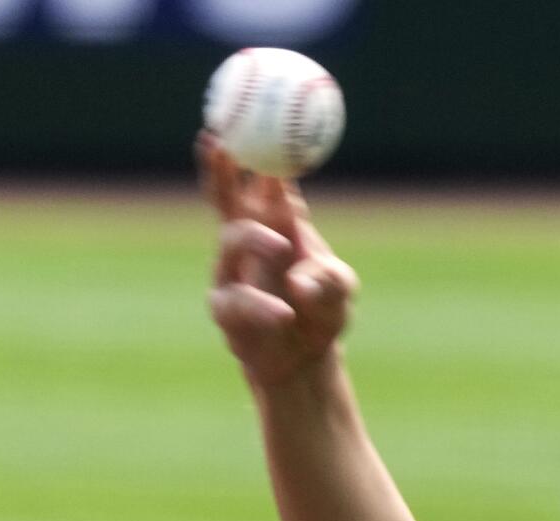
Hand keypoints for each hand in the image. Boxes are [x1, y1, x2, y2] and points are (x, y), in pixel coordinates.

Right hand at [198, 131, 360, 388]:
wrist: (307, 361)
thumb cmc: (323, 312)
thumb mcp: (339, 289)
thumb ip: (328, 278)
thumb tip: (299, 280)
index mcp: (278, 223)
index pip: (265, 179)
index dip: (260, 151)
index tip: (258, 120)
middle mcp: (248, 241)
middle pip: (227, 196)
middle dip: (221, 167)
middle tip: (220, 142)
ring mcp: (231, 272)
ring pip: (231, 241)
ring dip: (255, 236)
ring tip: (281, 245)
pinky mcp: (226, 309)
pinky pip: (239, 301)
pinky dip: (263, 305)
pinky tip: (285, 313)